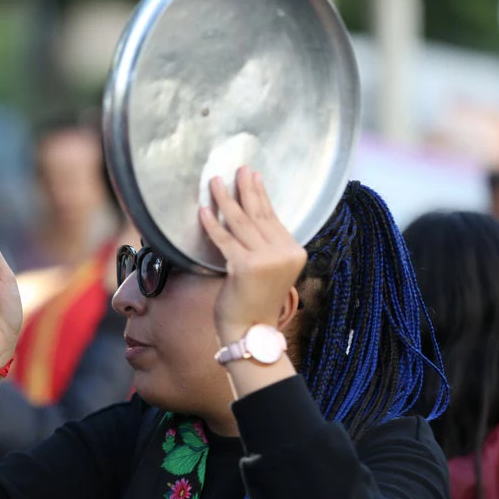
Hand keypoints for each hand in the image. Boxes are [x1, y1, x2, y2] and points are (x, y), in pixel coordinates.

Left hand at [198, 166, 306, 343]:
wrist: (249, 330)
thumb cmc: (254, 300)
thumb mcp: (269, 268)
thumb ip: (266, 245)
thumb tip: (250, 213)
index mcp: (294, 251)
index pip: (273, 217)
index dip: (261, 195)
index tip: (252, 176)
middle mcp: (284, 253)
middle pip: (259, 214)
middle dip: (247, 188)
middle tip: (238, 168)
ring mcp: (266, 260)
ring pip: (241, 222)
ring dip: (226, 198)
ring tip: (215, 181)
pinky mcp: (245, 267)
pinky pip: (225, 239)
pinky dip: (213, 223)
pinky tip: (204, 209)